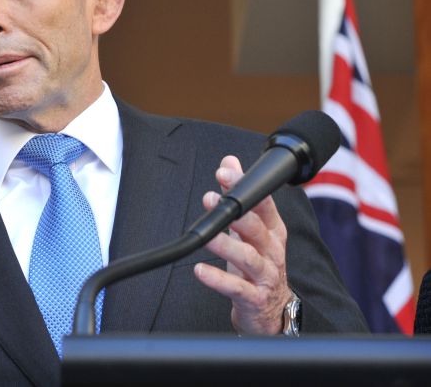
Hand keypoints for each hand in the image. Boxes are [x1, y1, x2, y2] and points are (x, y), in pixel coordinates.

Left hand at [193, 156, 292, 334]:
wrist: (271, 311)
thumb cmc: (258, 264)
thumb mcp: (250, 228)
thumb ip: (240, 195)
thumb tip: (230, 162)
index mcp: (272, 231)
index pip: (263, 204)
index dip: (244, 187)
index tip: (225, 172)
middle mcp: (271, 250)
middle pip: (257, 228)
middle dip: (235, 212)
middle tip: (211, 198)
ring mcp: (265, 275)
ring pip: (248, 257)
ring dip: (225, 244)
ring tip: (206, 235)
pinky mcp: (254, 298)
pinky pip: (236, 287)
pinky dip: (218, 279)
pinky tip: (200, 270)